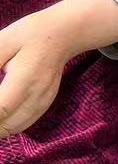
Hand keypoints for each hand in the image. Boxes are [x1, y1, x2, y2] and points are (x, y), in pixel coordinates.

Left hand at [0, 12, 71, 139]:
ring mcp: (42, 102)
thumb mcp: (3, 42)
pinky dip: (5, 126)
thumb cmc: (31, 34)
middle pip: (4, 127)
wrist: (65, 34)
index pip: (0, 110)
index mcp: (25, 80)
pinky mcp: (44, 104)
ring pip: (12, 129)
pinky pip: (21, 124)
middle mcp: (36, 96)